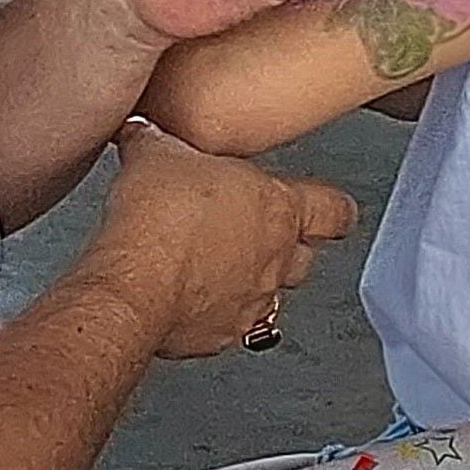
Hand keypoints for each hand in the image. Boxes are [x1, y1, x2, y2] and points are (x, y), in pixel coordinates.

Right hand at [95, 117, 353, 358]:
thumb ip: (158, 141)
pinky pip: (226, 325)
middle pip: (304, 256)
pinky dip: (210, 313)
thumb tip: (144, 134)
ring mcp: (251, 302)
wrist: (136, 283)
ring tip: (214, 265)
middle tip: (255, 231)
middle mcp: (274, 260)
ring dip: (247, 281)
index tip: (325, 206)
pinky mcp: (219, 335)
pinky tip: (182, 296)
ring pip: (268, 295)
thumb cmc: (161, 222)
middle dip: (284, 245)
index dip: (331, 207)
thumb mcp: (156, 155)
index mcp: (278, 209)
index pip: (333, 209)